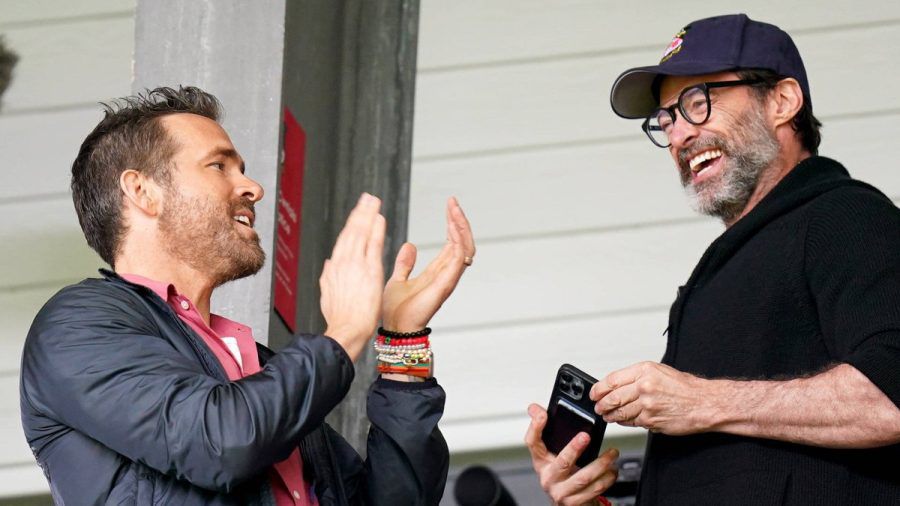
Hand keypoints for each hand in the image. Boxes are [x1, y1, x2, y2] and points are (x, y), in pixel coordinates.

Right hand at [320, 193, 385, 360]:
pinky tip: (379, 218)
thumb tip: (328, 264)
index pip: (344, 241)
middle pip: (351, 231)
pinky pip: (372, 244)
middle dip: (359, 213)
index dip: (351, 225)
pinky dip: (375, 229)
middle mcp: (342, 262)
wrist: (346, 330)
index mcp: (333, 268)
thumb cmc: (340, 318)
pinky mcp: (369, 270)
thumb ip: (328, 277)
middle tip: (366, 198)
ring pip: (361, 233)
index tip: (357, 214)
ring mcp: (355, 265)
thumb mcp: (327, 294)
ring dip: (367, 214)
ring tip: (373, 201)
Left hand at [382, 197, 474, 331]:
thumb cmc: (396, 310)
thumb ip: (405, 264)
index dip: (452, 224)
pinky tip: (454, 226)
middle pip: (463, 242)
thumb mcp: (398, 279)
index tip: (449, 205)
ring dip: (461, 227)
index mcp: (437, 271)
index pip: (453, 243)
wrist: (394, 328)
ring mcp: (449, 278)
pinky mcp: (446, 283)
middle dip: (459, 221)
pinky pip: (460, 258)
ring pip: (465, 247)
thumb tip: (409, 246)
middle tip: (453, 203)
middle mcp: (447, 273)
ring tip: (454, 209)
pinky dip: (460, 240)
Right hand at [525, 404, 617, 505]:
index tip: (543, 414)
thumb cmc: (562, 476)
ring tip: (613, 454)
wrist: (568, 505)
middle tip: (586, 436)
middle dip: (574, 448)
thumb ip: (546, 432)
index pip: (532, 442)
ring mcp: (561, 492)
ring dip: (601, 464)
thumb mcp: (553, 454)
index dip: (535, 427)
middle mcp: (548, 478)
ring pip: (584, 477)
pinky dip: (607, 479)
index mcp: (541, 462)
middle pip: (561, 462)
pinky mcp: (574, 503)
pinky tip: (612, 471)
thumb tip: (535, 408)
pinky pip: (594, 490)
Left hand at [590, 361, 711, 434]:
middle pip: (612, 397)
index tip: (594, 393)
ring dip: (610, 415)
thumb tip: (615, 385)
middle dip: (601, 404)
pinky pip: (631, 422)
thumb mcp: (658, 371)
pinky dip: (624, 422)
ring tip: (607, 415)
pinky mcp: (651, 420)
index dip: (599, 388)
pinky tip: (622, 420)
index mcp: (644, 370)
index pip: (612, 379)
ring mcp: (647, 404)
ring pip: (620, 412)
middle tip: (598, 407)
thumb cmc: (684, 387)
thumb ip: (636, 376)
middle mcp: (644, 386)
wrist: (704, 403)